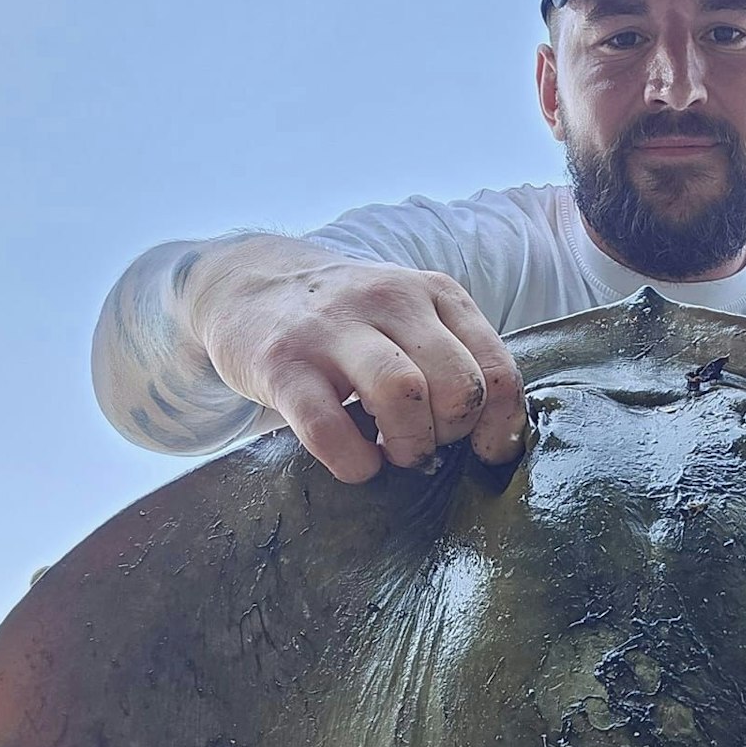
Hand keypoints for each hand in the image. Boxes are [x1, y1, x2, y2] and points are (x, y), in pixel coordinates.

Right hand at [189, 249, 527, 483]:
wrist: (246, 285)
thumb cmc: (348, 323)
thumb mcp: (410, 320)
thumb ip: (454, 360)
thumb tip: (494, 442)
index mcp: (435, 294)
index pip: (496, 369)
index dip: (499, 427)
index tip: (482, 453)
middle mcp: (390, 300)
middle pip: (456, 385)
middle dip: (451, 434)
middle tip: (425, 445)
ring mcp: (332, 328)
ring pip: (403, 393)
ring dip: (408, 445)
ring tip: (391, 453)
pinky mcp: (281, 363)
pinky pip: (329, 427)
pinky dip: (352, 461)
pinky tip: (355, 460)